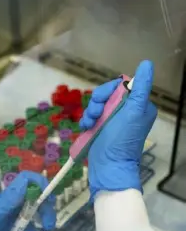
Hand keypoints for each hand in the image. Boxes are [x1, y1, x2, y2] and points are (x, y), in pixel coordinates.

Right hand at [79, 60, 156, 200]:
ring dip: (90, 113)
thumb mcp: (133, 112)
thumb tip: (146, 63)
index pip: (120, 86)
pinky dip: (86, 121)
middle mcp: (126, 112)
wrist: (108, 166)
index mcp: (138, 106)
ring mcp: (112, 121)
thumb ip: (140, 88)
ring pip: (97, 106)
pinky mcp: (101, 129)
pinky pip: (91, 117)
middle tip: (95, 115)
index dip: (107, 91)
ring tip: (89, 125)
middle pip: (106, 95)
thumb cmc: (121, 140)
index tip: (101, 101)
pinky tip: (84, 128)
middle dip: (97, 103)